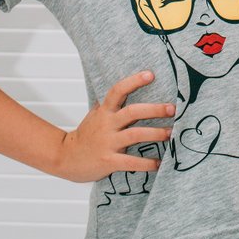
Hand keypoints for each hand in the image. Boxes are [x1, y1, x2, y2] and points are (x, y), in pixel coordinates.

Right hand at [57, 70, 174, 182]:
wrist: (65, 157)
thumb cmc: (85, 135)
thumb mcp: (95, 115)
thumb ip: (110, 104)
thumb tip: (127, 88)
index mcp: (105, 111)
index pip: (118, 91)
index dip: (134, 81)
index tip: (150, 75)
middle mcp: (107, 124)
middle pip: (132, 112)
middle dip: (154, 110)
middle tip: (173, 108)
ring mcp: (108, 143)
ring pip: (135, 135)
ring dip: (155, 134)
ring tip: (170, 134)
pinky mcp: (108, 161)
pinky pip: (130, 162)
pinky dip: (146, 163)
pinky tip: (158, 163)